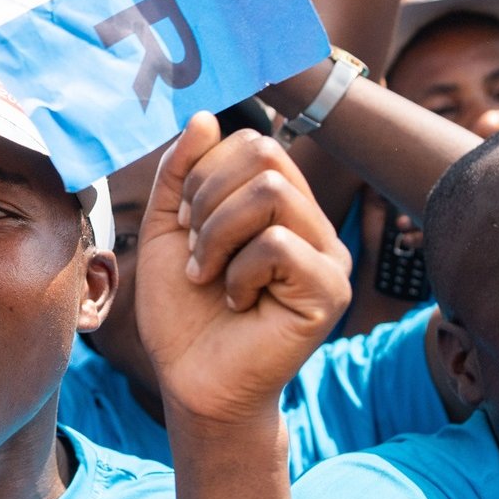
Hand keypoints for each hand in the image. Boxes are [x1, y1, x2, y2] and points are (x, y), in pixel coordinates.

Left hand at [136, 114, 350, 428]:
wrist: (192, 381)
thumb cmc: (183, 312)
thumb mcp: (168, 231)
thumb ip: (180, 174)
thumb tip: (205, 117)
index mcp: (280, 206)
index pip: (254, 143)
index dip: (205, 172)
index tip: (184, 222)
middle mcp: (312, 224)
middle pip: (266, 155)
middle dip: (208, 199)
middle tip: (194, 249)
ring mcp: (328, 255)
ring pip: (272, 192)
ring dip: (218, 233)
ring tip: (207, 274)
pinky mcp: (330, 290)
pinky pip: (280, 243)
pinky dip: (239, 270)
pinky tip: (236, 301)